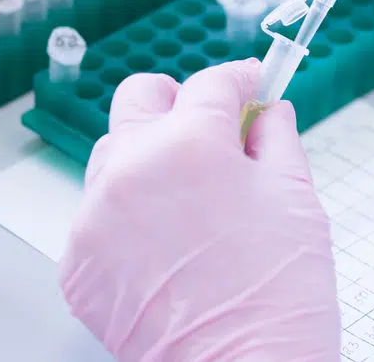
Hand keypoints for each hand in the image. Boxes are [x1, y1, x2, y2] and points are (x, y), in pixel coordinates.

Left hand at [59, 58, 340, 360]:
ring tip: (187, 193)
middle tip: (208, 122)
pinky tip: (165, 243)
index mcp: (187, 145)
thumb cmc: (278, 295)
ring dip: (147, 157)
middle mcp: (129, 171)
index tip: (249, 85)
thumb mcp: (295, 197)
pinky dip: (128, 217)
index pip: (209, 84)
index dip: (238, 79)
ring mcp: (94, 219)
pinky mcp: (78, 265)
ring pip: (113, 156)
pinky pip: (97, 216)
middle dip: (176, 100)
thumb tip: (266, 112)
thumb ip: (275, 136)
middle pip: (139, 99)